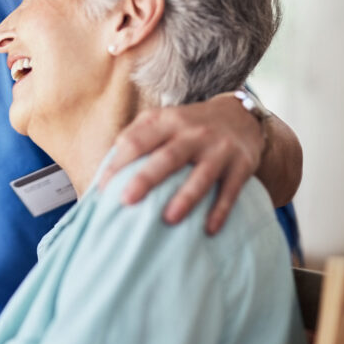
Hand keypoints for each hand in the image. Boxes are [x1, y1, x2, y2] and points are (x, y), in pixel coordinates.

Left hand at [98, 92, 262, 234]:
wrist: (241, 115)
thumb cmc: (190, 124)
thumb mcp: (163, 118)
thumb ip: (136, 135)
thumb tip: (108, 164)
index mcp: (168, 121)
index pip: (138, 140)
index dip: (118, 163)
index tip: (103, 188)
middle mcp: (194, 133)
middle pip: (168, 157)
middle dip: (146, 179)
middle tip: (126, 200)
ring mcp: (219, 149)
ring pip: (201, 175)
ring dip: (186, 198)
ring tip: (169, 219)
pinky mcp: (241, 165)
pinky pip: (230, 190)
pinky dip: (220, 210)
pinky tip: (209, 229)